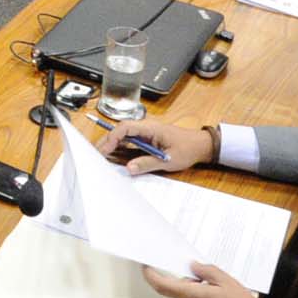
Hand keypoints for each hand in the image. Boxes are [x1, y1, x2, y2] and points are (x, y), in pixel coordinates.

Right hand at [99, 119, 213, 174]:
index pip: (124, 128)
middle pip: (120, 131)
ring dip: (113, 145)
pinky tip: (115, 156)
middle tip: (97, 154)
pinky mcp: (148, 139)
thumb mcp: (168, 159)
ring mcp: (146, 133)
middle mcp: (146, 128)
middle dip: (107, 141)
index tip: (105, 151)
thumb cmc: (188, 149)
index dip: (112, 138)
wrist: (201, 146)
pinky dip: (121, 148)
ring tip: (102, 156)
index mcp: (150, 128)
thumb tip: (129, 168)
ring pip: (124, 136)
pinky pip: (130, 141)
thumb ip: (147, 163)